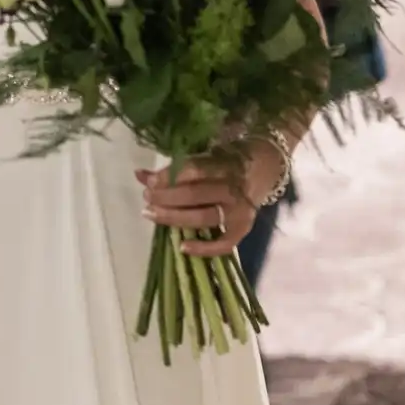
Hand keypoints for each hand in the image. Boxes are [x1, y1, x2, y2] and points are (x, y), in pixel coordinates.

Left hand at [137, 139, 286, 257]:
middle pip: (195, 195)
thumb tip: (140, 175)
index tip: (149, 182)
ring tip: (151, 214)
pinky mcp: (244, 229)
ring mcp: (240, 211)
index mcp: (224, 165)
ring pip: (204, 218)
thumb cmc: (226, 162)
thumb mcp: (205, 156)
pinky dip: (204, 248)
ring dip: (174, 218)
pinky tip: (182, 246)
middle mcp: (233, 188)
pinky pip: (224, 244)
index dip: (169, 177)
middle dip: (167, 197)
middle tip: (147, 198)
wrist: (265, 168)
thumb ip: (175, 167)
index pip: (194, 171)